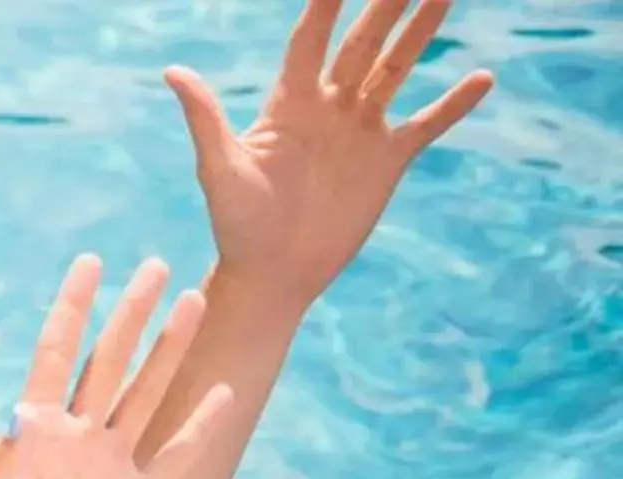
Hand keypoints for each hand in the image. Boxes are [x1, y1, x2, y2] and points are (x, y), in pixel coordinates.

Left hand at [0, 257, 236, 478]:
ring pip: (147, 394)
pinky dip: (201, 426)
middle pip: (109, 362)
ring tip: (192, 300)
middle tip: (155, 265)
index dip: (72, 309)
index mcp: (32, 435)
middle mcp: (75, 441)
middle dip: (130, 314)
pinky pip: (176, 456)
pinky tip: (224, 391)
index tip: (90, 263)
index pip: (54, 355)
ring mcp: (109, 469)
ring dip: (169, 350)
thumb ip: (3, 461)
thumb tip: (26, 410)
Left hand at [166, 0, 495, 302]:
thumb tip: (172, 71)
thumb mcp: (219, 168)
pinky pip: (426, 124)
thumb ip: (205, 117)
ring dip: (421, 31)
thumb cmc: (236, 225)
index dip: (325, 3)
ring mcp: (360, 131)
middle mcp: (328, 107)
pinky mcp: (386, 161)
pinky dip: (453, 104)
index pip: (310, 39)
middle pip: (362, 43)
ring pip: (396, 68)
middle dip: (385, 5)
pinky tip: (482, 78)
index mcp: (288, 104)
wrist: (272, 275)